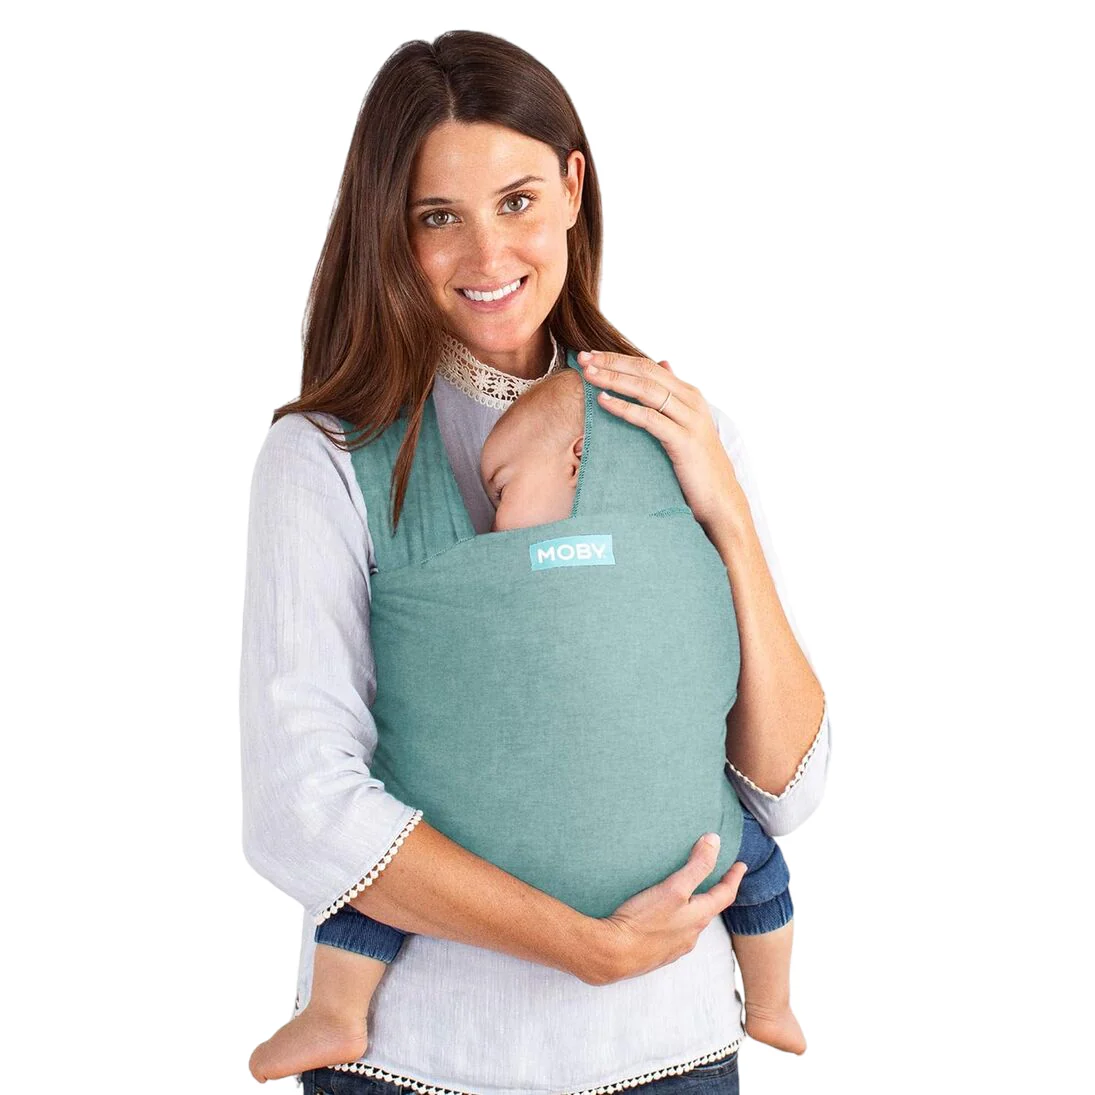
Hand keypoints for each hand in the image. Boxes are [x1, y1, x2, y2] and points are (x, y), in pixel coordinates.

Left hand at [576, 350, 744, 535]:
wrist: (720, 496)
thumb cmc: (698, 463)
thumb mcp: (686, 421)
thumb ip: (674, 393)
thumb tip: (664, 362)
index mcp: (689, 393)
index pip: (648, 366)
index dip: (618, 358)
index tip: (590, 355)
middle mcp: (690, 401)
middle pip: (645, 372)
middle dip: (611, 363)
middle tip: (582, 358)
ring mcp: (689, 419)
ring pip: (646, 390)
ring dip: (614, 380)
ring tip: (589, 376)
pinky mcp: (683, 440)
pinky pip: (649, 418)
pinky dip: (625, 408)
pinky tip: (603, 402)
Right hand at [579, 834, 746, 985]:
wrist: (611, 955)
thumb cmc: (643, 921)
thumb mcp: (674, 888)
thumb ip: (696, 866)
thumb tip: (714, 841)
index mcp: (698, 918)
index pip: (725, 895)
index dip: (733, 878)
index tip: (740, 865)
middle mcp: (690, 936)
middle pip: (709, 910)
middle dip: (714, 894)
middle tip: (715, 879)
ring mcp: (673, 948)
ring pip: (690, 925)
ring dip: (693, 909)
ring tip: (686, 895)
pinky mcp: (656, 954)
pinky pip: (673, 935)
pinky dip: (675, 921)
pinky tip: (662, 917)